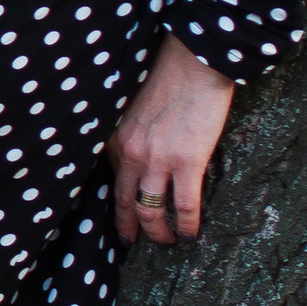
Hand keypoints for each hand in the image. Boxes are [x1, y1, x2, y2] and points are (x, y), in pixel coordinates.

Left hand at [111, 34, 235, 243]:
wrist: (194, 62)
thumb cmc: (168, 79)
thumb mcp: (134, 110)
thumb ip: (132, 135)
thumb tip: (140, 157)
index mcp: (116, 140)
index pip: (111, 182)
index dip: (116, 205)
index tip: (121, 219)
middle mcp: (130, 153)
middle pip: (125, 203)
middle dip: (129, 228)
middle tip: (133, 243)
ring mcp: (158, 160)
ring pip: (150, 211)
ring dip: (157, 233)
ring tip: (166, 242)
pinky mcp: (187, 162)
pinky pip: (183, 205)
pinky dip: (185, 225)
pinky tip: (189, 236)